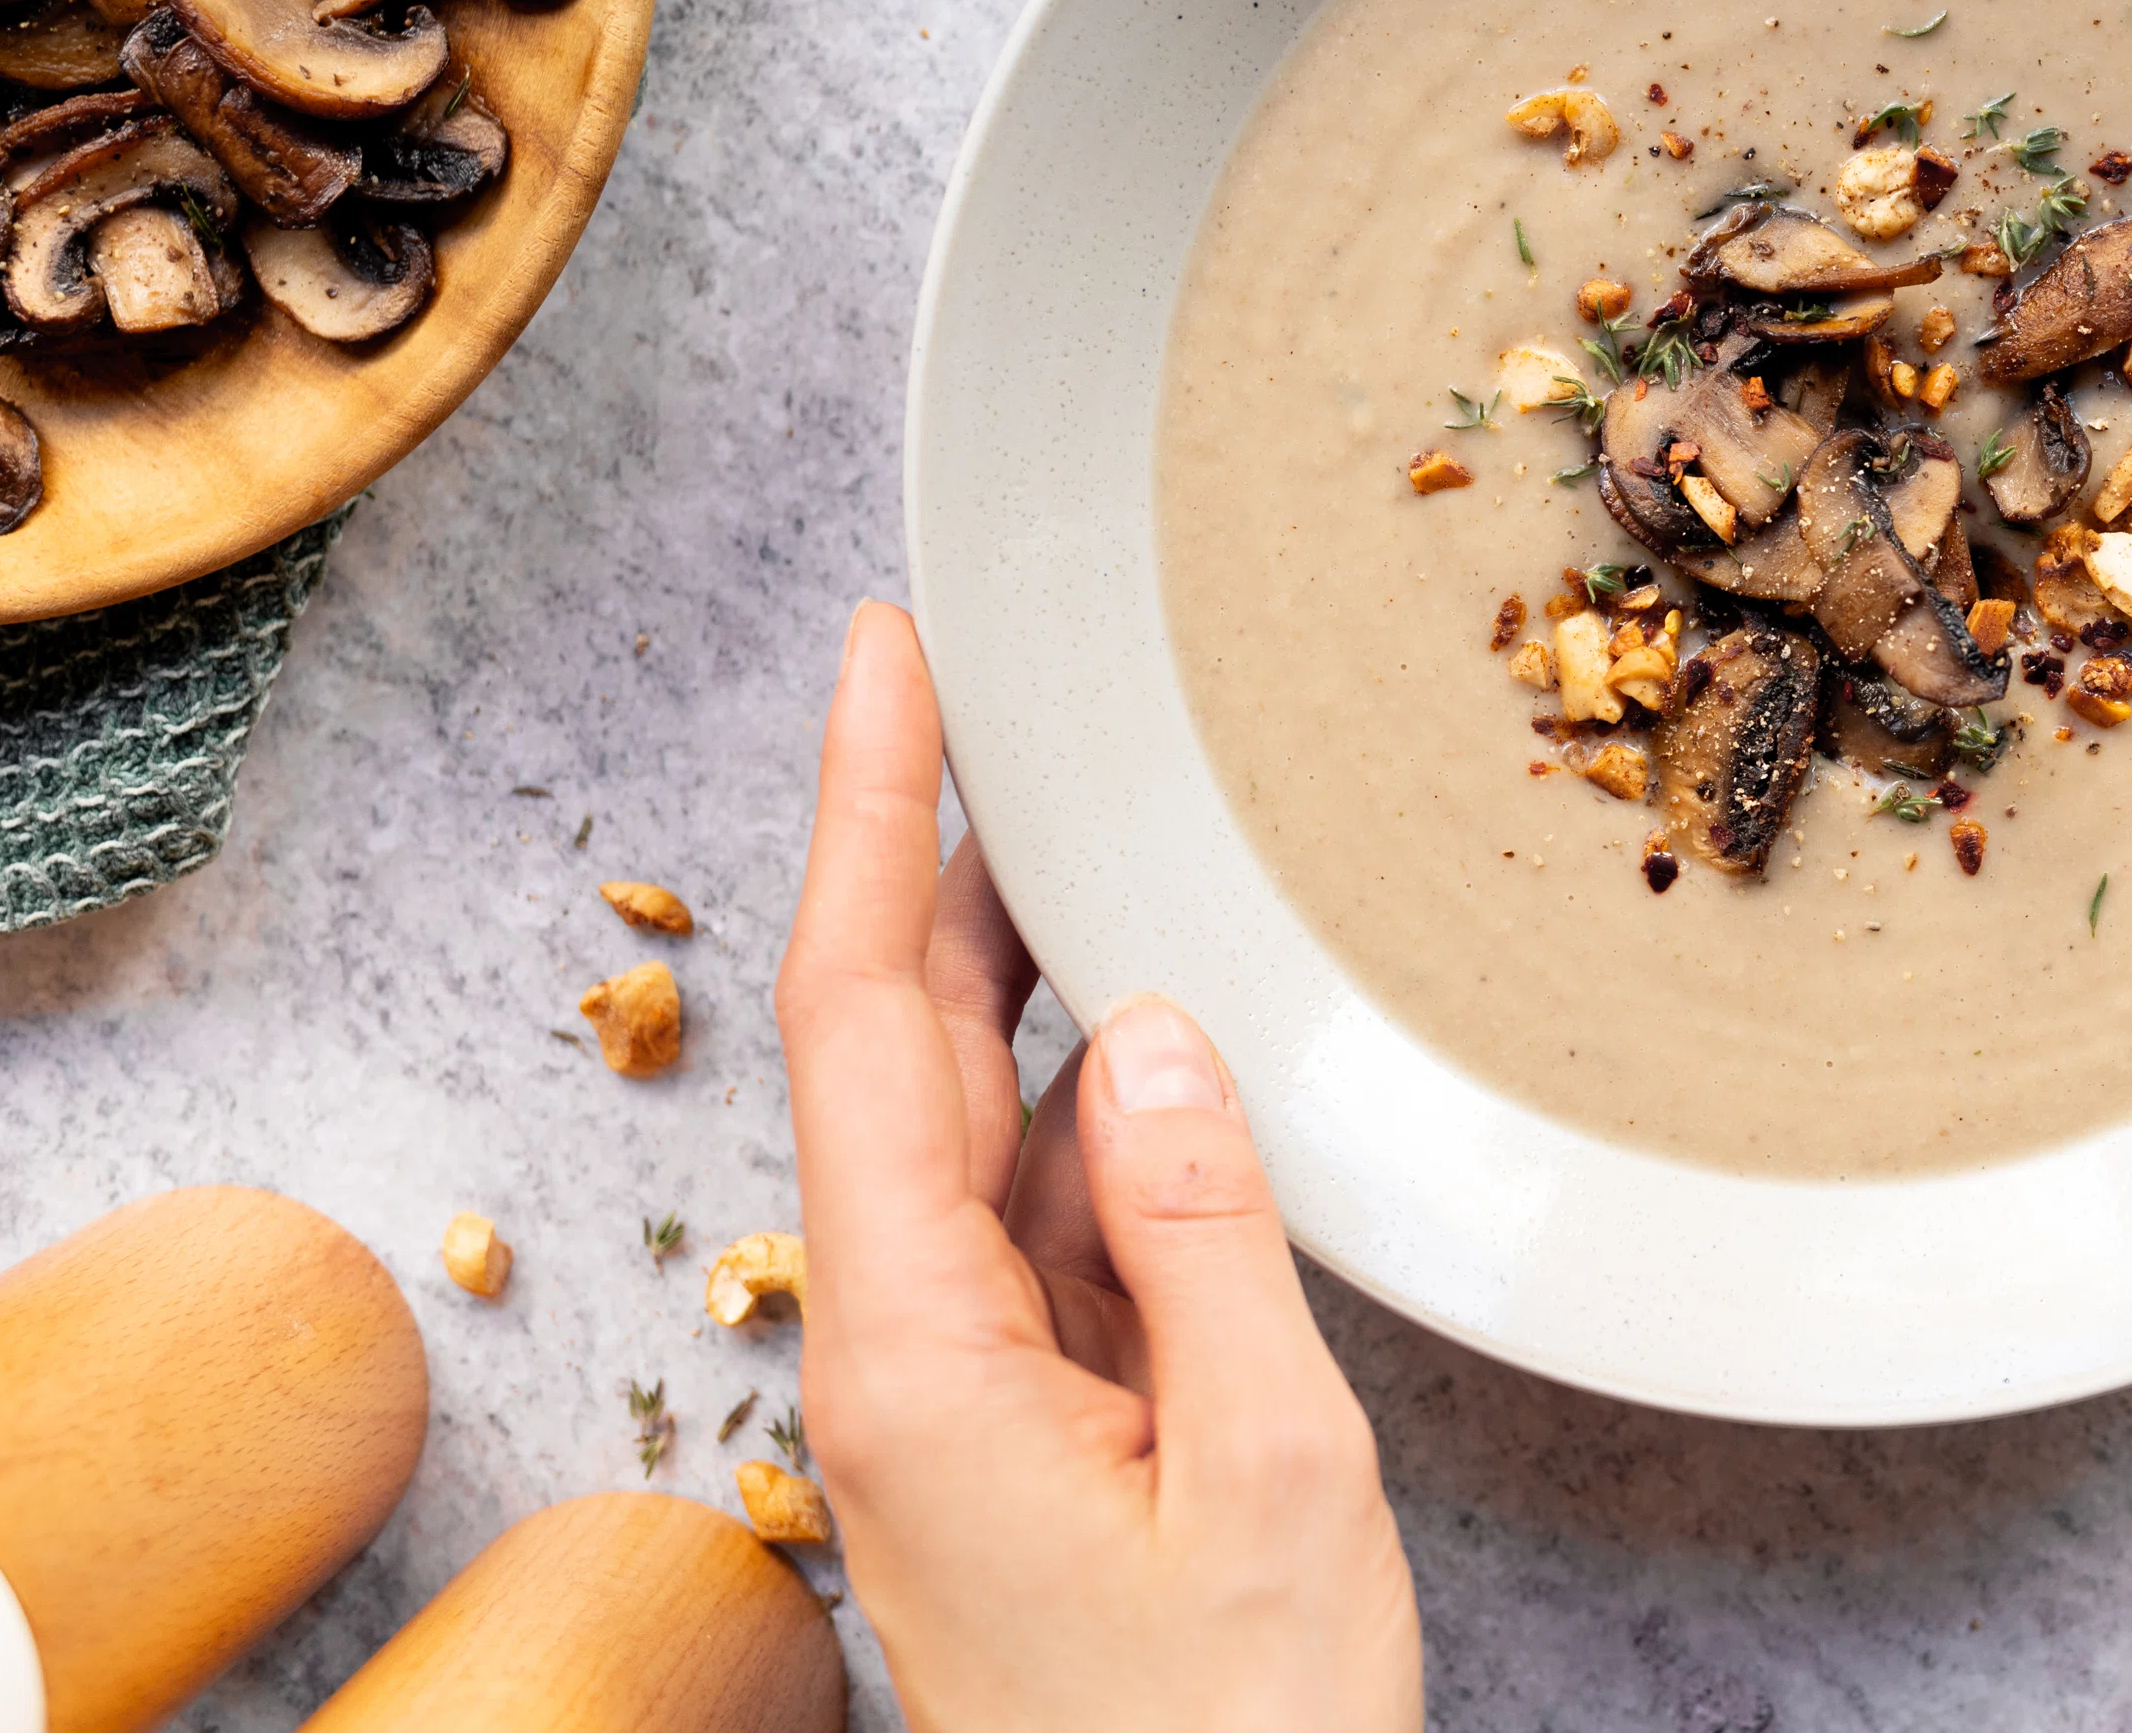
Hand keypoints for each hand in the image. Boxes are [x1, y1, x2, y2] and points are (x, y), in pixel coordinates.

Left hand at [776, 602, 1421, 1732]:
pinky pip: (1041, 1228)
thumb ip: (1205, 1234)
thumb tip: (1155, 1031)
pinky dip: (1096, 1116)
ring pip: (973, 1132)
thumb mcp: (1266, 1472)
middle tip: (987, 688)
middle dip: (935, 854)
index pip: (865, 1020)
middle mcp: (899, 1359)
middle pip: (895, 1050)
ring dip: (1025, 979)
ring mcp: (954, 1399)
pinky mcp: (1020, 1435)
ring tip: (1085, 824)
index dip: (873, 815)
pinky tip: (1158, 1047)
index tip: (887, 658)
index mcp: (916, 1355)